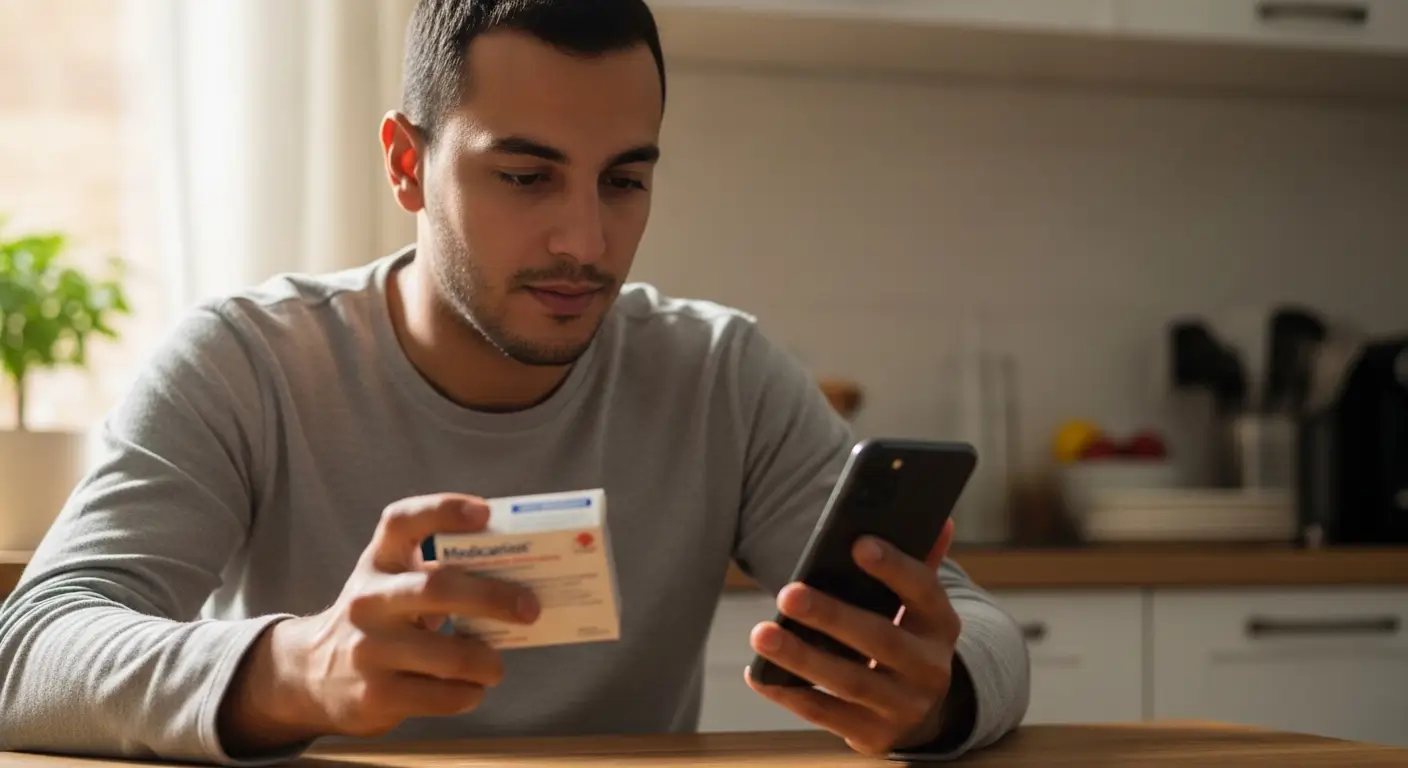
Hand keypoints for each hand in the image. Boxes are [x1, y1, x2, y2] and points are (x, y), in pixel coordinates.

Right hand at [217, 494, 541, 753]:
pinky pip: (440, 696)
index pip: (403, 520)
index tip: (485, 512)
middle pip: (438, 588)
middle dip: (493, 597)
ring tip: (496, 665)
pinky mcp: (374, 695)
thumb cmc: (376, 619)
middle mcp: (369, 600)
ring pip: (449, 655)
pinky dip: (468, 693)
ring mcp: (368, 649)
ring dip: (487, 661)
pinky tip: (471, 689)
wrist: (308, 674)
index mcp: (379, 562)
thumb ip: (438, 574)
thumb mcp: (391, 584)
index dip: (444, 511)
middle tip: (529, 608)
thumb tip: (518, 582)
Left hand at [746, 518, 962, 757]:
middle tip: (788, 593)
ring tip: (762, 634)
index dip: (893, 568)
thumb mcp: (921, 606)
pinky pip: (827, 715)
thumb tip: (939, 521)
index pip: (923, 590)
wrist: (925, 712)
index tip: (858, 544)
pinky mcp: (876, 736)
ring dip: (802, 658)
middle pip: (879, 639)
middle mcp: (930, 668)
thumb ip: (921, 563)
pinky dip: (790, 694)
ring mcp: (905, 707)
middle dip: (832, 615)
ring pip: (849, 682)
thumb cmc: (908, 638)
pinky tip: (760, 674)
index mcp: (941, 624)